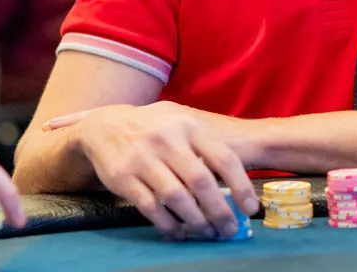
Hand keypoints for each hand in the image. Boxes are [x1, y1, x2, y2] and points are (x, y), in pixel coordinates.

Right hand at [65, 101, 257, 239]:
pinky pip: (151, 208)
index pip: (223, 158)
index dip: (241, 186)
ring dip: (196, 221)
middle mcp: (167, 140)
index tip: (251, 209)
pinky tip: (180, 233)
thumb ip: (207, 145)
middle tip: (229, 230)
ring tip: (208, 233)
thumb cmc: (154, 128)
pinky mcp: (124, 178)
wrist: (105, 125)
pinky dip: (168, 225)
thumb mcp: (182, 123)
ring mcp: (144, 159)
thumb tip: (238, 181)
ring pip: (177, 198)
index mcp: (189, 126)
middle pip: (201, 182)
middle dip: (219, 211)